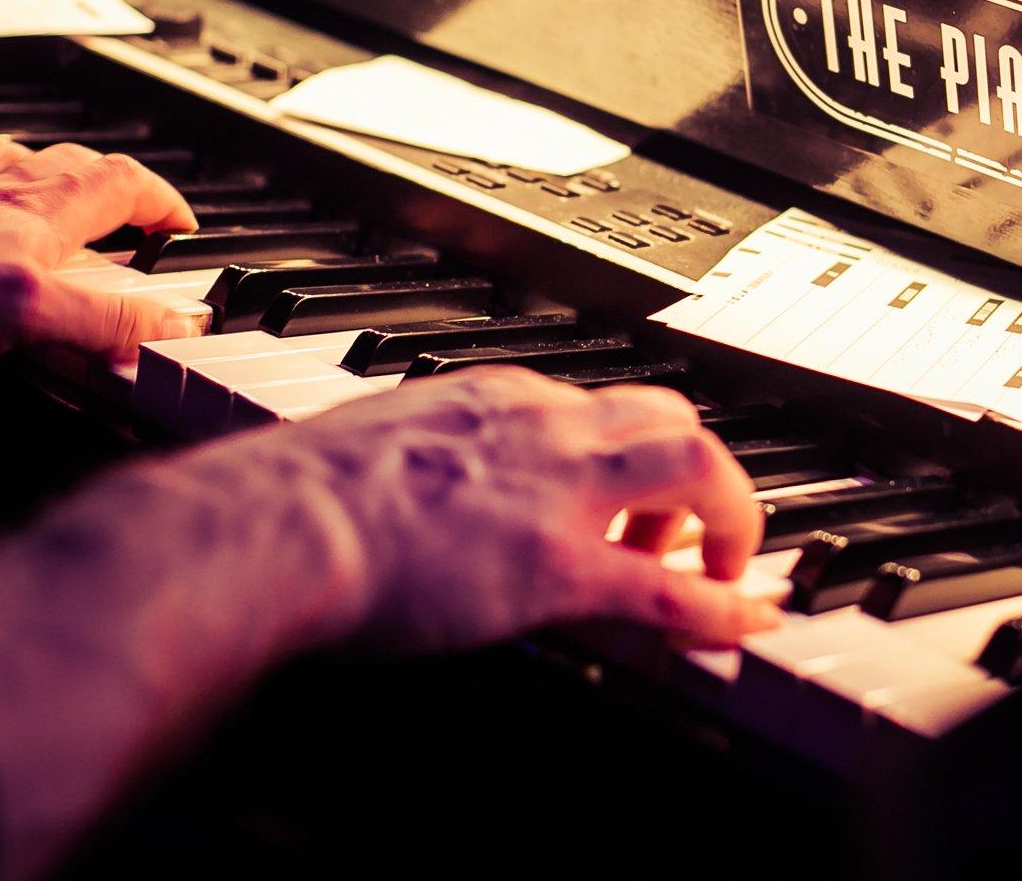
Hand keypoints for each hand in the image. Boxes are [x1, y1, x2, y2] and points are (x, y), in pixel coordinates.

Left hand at [0, 138, 199, 364]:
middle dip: (111, 181)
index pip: (124, 186)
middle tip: (131, 208)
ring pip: (1, 160)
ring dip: (35, 168)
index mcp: (37, 216)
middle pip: (71, 164)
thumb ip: (103, 321)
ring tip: (47, 187)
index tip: (182, 228)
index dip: (163, 203)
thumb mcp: (23, 315)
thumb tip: (176, 326)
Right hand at [254, 367, 779, 651]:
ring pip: (697, 465)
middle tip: (692, 534)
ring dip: (728, 517)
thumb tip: (420, 491)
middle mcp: (543, 424)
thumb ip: (424, 458)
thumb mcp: (380, 445)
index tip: (638, 496)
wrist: (276, 523)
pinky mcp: (557, 566)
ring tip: (723, 570)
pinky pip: (668, 586)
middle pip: (669, 416)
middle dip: (701, 474)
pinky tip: (745, 623)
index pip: (600, 406)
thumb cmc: (297, 495)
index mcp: (496, 398)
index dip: (633, 455)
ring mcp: (558, 491)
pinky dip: (722, 606)